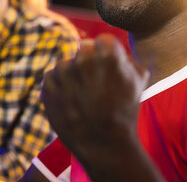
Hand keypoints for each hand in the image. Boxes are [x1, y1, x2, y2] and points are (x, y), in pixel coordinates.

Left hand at [42, 34, 147, 160]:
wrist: (104, 144)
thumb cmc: (125, 110)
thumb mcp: (138, 79)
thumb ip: (125, 55)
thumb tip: (108, 43)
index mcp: (107, 55)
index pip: (102, 41)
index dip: (107, 56)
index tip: (108, 71)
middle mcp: (83, 60)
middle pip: (83, 51)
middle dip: (88, 65)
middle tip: (95, 86)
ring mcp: (64, 74)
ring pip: (65, 64)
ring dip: (72, 77)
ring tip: (83, 97)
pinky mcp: (48, 87)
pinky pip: (51, 78)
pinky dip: (59, 88)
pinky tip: (71, 102)